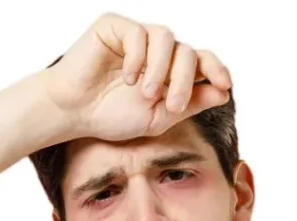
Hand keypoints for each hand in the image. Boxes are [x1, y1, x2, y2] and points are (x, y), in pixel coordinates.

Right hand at [42, 13, 232, 141]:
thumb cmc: (107, 117)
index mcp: (167, 68)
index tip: (225, 84)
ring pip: (167, 38)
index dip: (216, 69)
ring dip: (162, 69)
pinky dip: (137, 57)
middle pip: (187, 51)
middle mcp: (155, 49)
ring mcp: (135, 36)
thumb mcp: (155, 118)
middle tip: (171, 104)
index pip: (201, 59)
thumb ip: (189, 104)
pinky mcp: (114, 27)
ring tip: (145, 93)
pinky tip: (126, 78)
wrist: (71, 112)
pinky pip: (138, 33)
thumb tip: (224, 92)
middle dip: (184, 78)